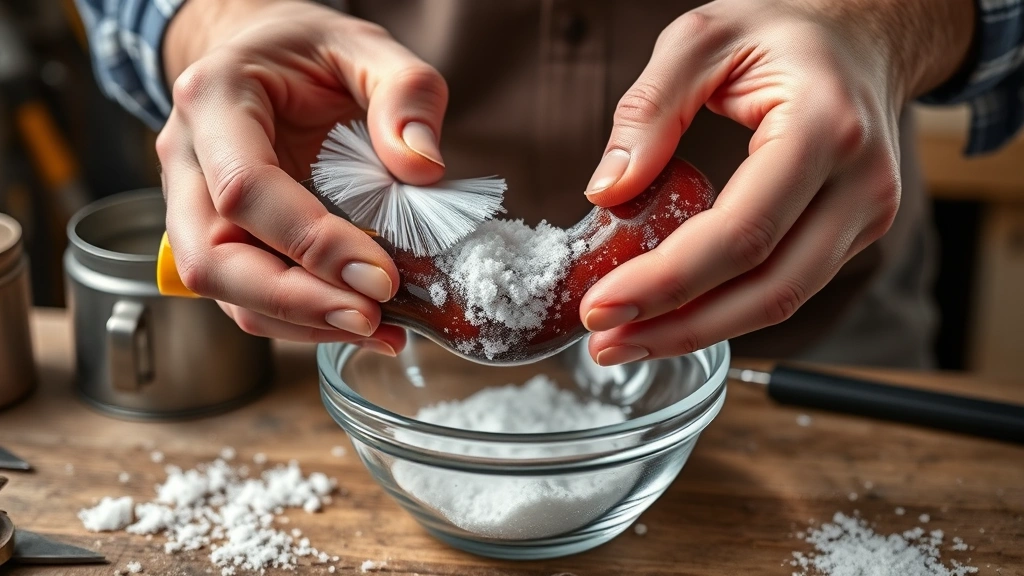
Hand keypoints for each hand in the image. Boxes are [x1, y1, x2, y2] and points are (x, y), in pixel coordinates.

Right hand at [158, 0, 449, 351]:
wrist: (264, 54)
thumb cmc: (308, 52)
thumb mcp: (365, 47)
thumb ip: (404, 93)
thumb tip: (423, 166)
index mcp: (214, 99)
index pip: (244, 189)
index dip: (311, 242)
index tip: (380, 276)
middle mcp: (188, 159)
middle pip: (213, 258)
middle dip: (295, 301)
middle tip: (372, 319)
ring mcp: (192, 205)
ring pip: (224, 290)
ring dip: (301, 323)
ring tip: (381, 331)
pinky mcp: (217, 237)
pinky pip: (246, 296)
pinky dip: (302, 320)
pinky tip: (362, 323)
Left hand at [579, 0, 973, 364]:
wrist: (862, 37)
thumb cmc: (782, 33)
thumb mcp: (702, 38)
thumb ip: (649, 108)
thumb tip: (607, 190)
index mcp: (826, 129)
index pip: (741, 232)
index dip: (667, 281)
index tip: (602, 305)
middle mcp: (860, 184)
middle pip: (768, 288)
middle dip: (678, 327)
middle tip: (606, 341)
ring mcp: (867, 216)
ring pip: (781, 302)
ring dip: (698, 332)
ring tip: (627, 340)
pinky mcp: (854, 235)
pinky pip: (786, 287)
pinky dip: (725, 310)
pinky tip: (673, 316)